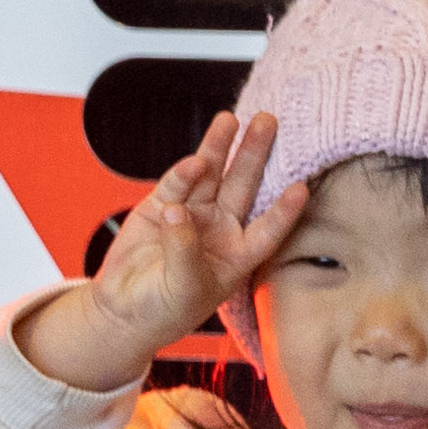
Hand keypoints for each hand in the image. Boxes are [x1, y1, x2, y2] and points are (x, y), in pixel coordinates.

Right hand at [19, 108, 307, 393]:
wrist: (125, 309)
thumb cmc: (165, 309)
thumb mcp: (184, 289)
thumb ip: (185, 251)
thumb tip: (179, 211)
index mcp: (239, 254)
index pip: (269, 229)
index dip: (285, 211)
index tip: (302, 189)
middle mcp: (221, 228)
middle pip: (244, 186)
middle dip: (255, 154)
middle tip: (269, 121)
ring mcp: (192, 213)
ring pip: (211, 175)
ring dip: (219, 147)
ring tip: (230, 119)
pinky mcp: (162, 205)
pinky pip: (177, 184)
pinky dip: (184, 173)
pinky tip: (195, 162)